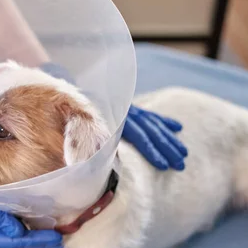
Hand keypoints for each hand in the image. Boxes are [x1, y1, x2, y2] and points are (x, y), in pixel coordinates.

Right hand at [0, 164, 62, 247]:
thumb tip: (16, 229)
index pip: (16, 242)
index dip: (37, 242)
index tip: (58, 239)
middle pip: (19, 240)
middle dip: (41, 240)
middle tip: (65, 238)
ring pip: (15, 231)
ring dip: (35, 231)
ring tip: (57, 228)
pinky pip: (8, 220)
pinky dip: (23, 219)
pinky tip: (37, 213)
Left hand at [39, 62, 187, 170]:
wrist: (64, 81)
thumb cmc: (67, 109)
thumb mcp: (76, 123)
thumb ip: (85, 137)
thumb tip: (86, 161)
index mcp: (113, 115)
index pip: (138, 135)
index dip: (151, 150)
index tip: (163, 166)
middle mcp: (124, 109)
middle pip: (150, 130)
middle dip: (166, 148)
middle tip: (181, 165)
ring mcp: (129, 106)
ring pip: (153, 124)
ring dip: (169, 139)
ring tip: (183, 154)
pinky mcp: (128, 105)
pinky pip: (149, 114)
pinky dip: (163, 122)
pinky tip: (178, 128)